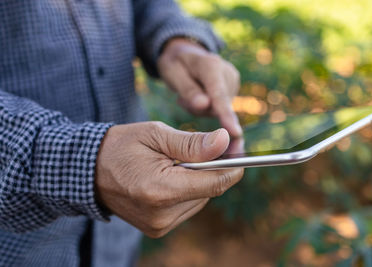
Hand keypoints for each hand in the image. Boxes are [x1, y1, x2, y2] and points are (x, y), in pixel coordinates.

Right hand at [95, 122, 243, 237]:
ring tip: (179, 163)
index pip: (213, 183)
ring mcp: (159, 225)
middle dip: (213, 170)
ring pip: (201, 199)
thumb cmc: (121, 146)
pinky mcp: (157, 228)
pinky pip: (188, 207)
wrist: (89, 170)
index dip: (232, 168)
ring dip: (199, 180)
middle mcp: (162, 214)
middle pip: (209, 191)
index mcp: (160, 189)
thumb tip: (224, 142)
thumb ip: (192, 143)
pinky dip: (188, 191)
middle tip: (206, 149)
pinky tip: (172, 177)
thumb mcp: (155, 135)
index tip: (241, 153)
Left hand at [157, 38, 242, 136]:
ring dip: (200, 108)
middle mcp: (227, 72)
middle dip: (197, 108)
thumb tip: (205, 105)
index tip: (235, 132)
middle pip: (216, 106)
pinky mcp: (233, 89)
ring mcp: (233, 81)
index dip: (226, 115)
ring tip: (189, 92)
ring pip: (216, 110)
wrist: (185, 54)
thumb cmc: (176, 64)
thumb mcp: (172, 73)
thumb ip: (188, 90)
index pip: (219, 94)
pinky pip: (218, 109)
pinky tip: (199, 96)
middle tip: (181, 96)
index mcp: (210, 65)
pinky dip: (206, 107)